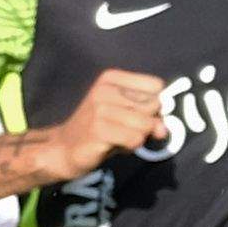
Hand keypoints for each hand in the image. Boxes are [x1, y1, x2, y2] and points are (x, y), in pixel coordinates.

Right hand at [40, 65, 169, 175]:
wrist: (65, 148)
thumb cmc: (101, 129)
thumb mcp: (127, 117)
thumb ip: (150, 117)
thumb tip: (163, 129)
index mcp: (111, 78)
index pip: (156, 85)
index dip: (154, 104)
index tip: (137, 113)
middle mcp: (105, 89)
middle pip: (154, 105)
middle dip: (146, 123)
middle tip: (123, 128)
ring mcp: (100, 108)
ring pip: (146, 124)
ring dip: (138, 137)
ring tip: (117, 137)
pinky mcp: (99, 129)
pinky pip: (136, 139)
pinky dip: (131, 147)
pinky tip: (113, 145)